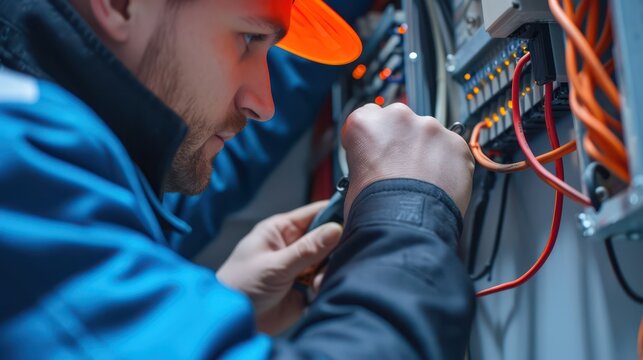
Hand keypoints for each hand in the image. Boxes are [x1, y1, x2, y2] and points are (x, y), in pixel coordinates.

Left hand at [216, 201, 342, 334]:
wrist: (234, 324)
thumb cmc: (241, 286)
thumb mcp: (275, 265)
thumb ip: (307, 249)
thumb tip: (336, 228)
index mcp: (281, 230)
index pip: (315, 213)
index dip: (336, 214)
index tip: (355, 219)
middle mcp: (293, 246)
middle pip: (327, 239)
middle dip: (332, 251)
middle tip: (329, 262)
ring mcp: (300, 268)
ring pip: (329, 262)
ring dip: (326, 272)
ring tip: (314, 285)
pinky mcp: (305, 290)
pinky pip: (325, 282)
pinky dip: (324, 287)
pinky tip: (314, 295)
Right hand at [341, 103, 474, 216]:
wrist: (406, 226)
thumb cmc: (376, 208)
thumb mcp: (352, 179)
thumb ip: (365, 160)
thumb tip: (373, 166)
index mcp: (365, 123)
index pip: (367, 117)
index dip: (372, 139)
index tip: (376, 152)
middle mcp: (398, 118)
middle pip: (400, 123)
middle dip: (401, 143)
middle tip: (399, 170)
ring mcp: (429, 128)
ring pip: (428, 135)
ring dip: (425, 153)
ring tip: (421, 182)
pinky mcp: (456, 143)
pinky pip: (452, 150)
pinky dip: (448, 164)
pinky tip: (438, 184)